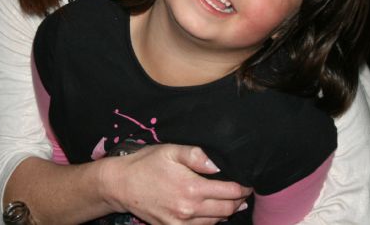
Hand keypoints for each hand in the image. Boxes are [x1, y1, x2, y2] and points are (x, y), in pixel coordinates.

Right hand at [100, 143, 250, 224]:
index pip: (230, 192)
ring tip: (231, 202)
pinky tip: (211, 213)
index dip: (243, 188)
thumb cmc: (146, 163)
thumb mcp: (171, 151)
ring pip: (215, 222)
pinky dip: (210, 222)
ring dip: (226, 212)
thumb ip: (197, 156)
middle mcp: (189, 210)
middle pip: (226, 210)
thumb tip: (219, 165)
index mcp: (192, 188)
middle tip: (243, 192)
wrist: (121, 184)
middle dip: (238, 201)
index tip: (248, 182)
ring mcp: (180, 223)